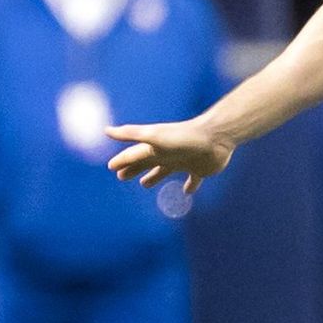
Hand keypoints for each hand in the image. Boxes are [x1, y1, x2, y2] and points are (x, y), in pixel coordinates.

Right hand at [106, 118, 232, 193]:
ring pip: (165, 171)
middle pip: (146, 163)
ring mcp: (183, 161)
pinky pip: (193, 180)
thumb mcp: (154, 136)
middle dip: (133, 169)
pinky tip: (187, 192)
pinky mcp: (199, 169)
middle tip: (121, 176)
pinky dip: (189, 186)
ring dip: (154, 176)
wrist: (216, 136)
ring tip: (145, 184)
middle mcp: (168, 154)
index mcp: (155, 148)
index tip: (111, 166)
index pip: (134, 155)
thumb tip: (106, 130)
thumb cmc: (184, 137)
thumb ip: (131, 134)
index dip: (122, 161)